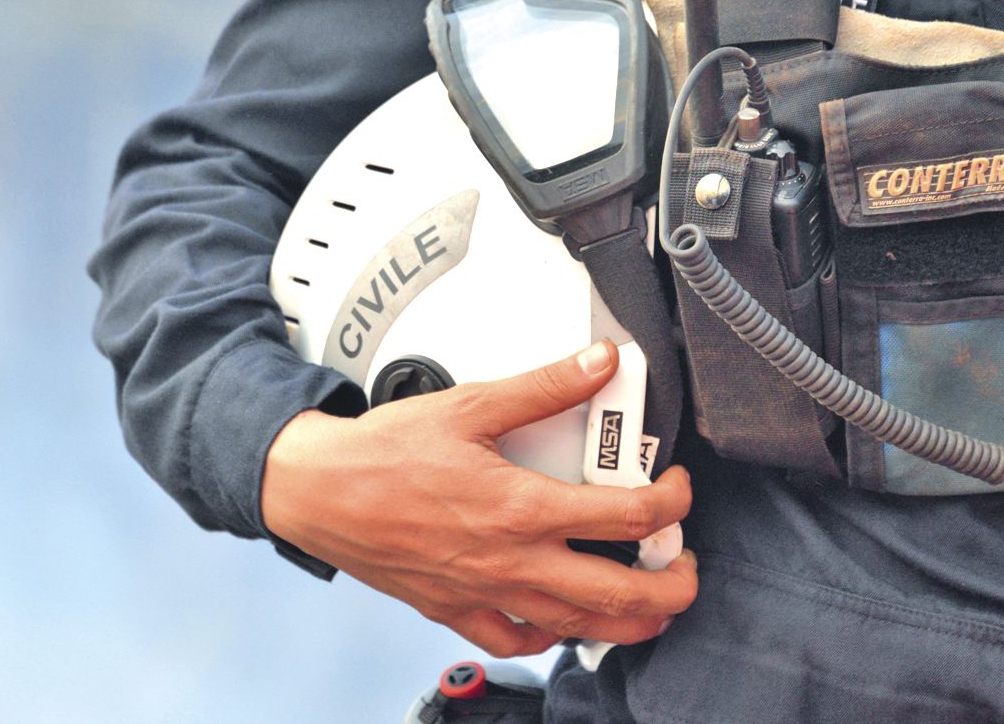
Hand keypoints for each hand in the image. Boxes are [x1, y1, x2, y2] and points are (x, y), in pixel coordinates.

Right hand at [261, 340, 698, 656]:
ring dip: (628, 622)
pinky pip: (516, 641)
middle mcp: (510, 562)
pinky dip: (551, 637)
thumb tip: (600, 361)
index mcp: (520, 508)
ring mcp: (484, 595)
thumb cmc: (384, 452)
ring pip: (576, 628)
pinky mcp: (456, 612)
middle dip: (671, 587)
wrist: (317, 492)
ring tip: (653, 607)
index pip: (625, 518)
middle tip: (686, 566)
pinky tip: (566, 621)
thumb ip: (544, 386)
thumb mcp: (471, 405)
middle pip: (617, 595)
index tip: (676, 487)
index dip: (670, 503)